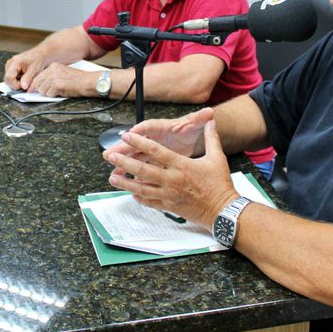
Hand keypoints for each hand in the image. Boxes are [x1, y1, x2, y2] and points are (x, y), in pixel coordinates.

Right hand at [3, 49, 48, 89]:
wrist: (40, 54)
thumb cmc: (38, 59)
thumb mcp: (35, 69)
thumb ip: (28, 78)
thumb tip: (23, 87)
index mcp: (14, 62)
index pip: (9, 77)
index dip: (15, 85)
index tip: (23, 87)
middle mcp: (10, 64)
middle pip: (7, 80)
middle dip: (16, 85)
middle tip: (26, 85)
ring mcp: (10, 67)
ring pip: (10, 80)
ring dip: (18, 83)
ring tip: (27, 81)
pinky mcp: (13, 70)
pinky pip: (12, 79)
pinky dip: (19, 82)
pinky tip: (25, 79)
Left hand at [29, 62, 93, 97]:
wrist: (87, 82)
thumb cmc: (78, 79)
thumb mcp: (63, 72)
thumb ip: (52, 76)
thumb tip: (42, 84)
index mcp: (53, 66)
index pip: (38, 76)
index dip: (35, 84)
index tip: (32, 89)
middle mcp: (52, 71)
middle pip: (38, 83)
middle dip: (40, 89)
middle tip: (46, 92)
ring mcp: (54, 78)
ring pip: (42, 89)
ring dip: (48, 93)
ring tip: (57, 92)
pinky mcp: (57, 86)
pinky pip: (49, 94)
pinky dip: (53, 96)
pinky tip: (60, 93)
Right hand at [103, 107, 213, 163]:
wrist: (190, 137)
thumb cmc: (190, 130)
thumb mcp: (194, 124)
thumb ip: (200, 119)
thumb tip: (209, 112)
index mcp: (163, 127)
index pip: (148, 127)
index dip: (139, 131)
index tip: (130, 134)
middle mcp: (153, 137)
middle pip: (136, 142)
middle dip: (123, 148)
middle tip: (110, 153)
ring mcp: (150, 148)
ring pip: (134, 155)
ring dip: (123, 162)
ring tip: (113, 172)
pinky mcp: (151, 157)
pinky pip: (139, 165)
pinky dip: (131, 172)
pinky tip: (122, 179)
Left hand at [105, 119, 237, 227]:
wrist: (222, 210)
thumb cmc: (220, 184)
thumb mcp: (217, 158)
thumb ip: (212, 138)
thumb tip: (212, 121)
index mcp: (182, 165)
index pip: (156, 152)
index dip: (139, 143)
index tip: (127, 136)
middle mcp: (172, 180)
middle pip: (143, 170)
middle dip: (124, 162)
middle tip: (109, 156)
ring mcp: (169, 195)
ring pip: (142, 188)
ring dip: (125, 182)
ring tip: (112, 177)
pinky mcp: (169, 207)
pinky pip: (149, 201)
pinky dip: (139, 196)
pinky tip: (130, 192)